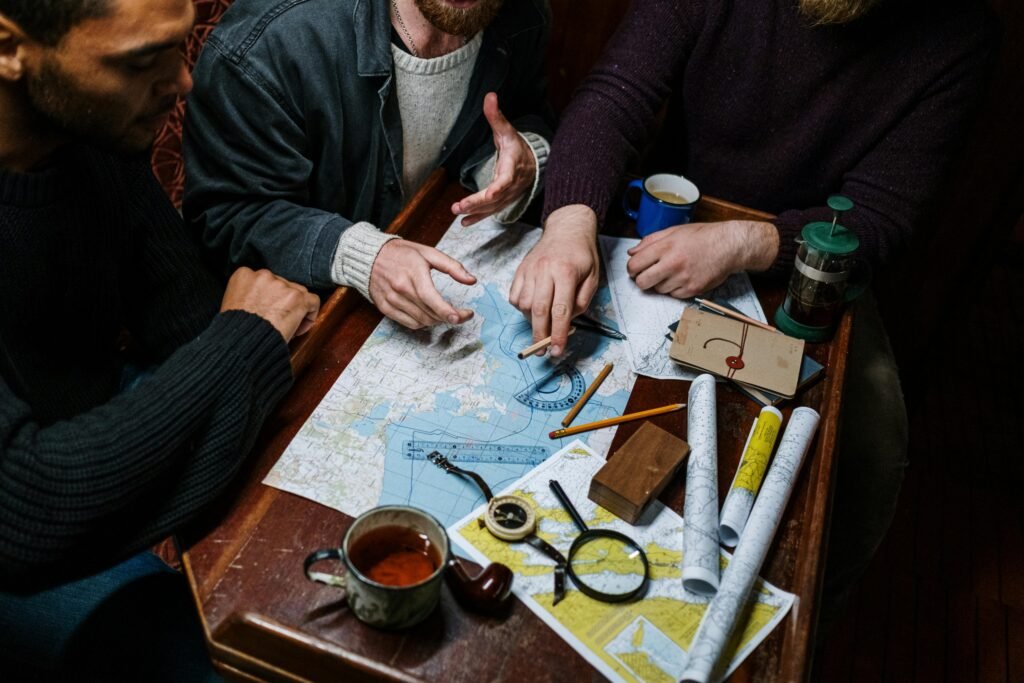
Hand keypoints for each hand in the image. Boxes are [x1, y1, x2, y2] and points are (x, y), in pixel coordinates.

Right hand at [221, 267, 320, 341]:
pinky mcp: (297, 297)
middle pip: (282, 285)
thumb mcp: (232, 304)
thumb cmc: (235, 330)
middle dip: (282, 302)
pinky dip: (310, 315)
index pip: (264, 281)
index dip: (268, 298)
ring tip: (287, 326)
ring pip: (298, 293)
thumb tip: (260, 302)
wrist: (241, 341)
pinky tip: (299, 327)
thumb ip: (247, 296)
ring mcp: (282, 285)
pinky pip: (313, 301)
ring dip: (296, 308)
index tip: (267, 312)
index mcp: (244, 275)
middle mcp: (263, 276)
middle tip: (277, 321)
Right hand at [369, 240, 476, 328]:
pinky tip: (429, 314)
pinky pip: (409, 324)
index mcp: (414, 273)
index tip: (463, 316)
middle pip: (430, 314)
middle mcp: (401, 289)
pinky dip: (423, 323)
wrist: (369, 256)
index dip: (449, 312)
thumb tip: (472, 280)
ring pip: (421, 321)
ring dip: (437, 321)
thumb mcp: (429, 253)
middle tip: (460, 314)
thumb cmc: (401, 253)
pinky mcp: (385, 308)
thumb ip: (452, 267)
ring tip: (444, 312)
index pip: (432, 299)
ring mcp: (391, 300)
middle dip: (449, 317)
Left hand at [451, 92, 535, 226]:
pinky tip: (463, 224)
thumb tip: (490, 95)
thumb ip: (496, 116)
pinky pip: (490, 212)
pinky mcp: (502, 202)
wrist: (534, 165)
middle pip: (494, 198)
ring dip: (473, 212)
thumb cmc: (518, 147)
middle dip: (476, 203)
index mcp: (511, 169)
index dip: (497, 189)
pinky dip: (477, 218)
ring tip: (457, 213)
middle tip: (458, 207)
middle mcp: (510, 186)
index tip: (489, 194)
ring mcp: (507, 196)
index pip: (505, 181)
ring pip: (490, 207)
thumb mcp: (507, 131)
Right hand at [509, 205, 599, 356]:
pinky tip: (532, 308)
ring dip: (531, 321)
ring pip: (523, 304)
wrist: (566, 228)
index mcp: (567, 273)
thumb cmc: (582, 255)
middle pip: (538, 310)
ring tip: (541, 323)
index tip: (556, 350)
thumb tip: (566, 322)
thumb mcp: (593, 277)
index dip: (557, 334)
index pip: (560, 310)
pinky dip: (520, 308)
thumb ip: (581, 302)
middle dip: (539, 335)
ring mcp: (530, 270)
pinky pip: (514, 296)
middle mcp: (545, 271)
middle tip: (542, 351)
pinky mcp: (520, 270)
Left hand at [626, 220, 779, 297]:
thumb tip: (632, 252)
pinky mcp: (692, 290)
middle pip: (642, 282)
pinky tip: (682, 278)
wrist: (729, 246)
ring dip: (660, 283)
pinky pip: (673, 295)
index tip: (635, 269)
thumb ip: (650, 241)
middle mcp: (673, 263)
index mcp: (665, 247)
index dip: (632, 269)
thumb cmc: (703, 236)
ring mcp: (683, 278)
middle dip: (641, 280)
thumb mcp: (674, 231)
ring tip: (672, 272)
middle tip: (647, 275)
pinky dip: (674, 289)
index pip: (635, 265)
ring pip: (658, 290)